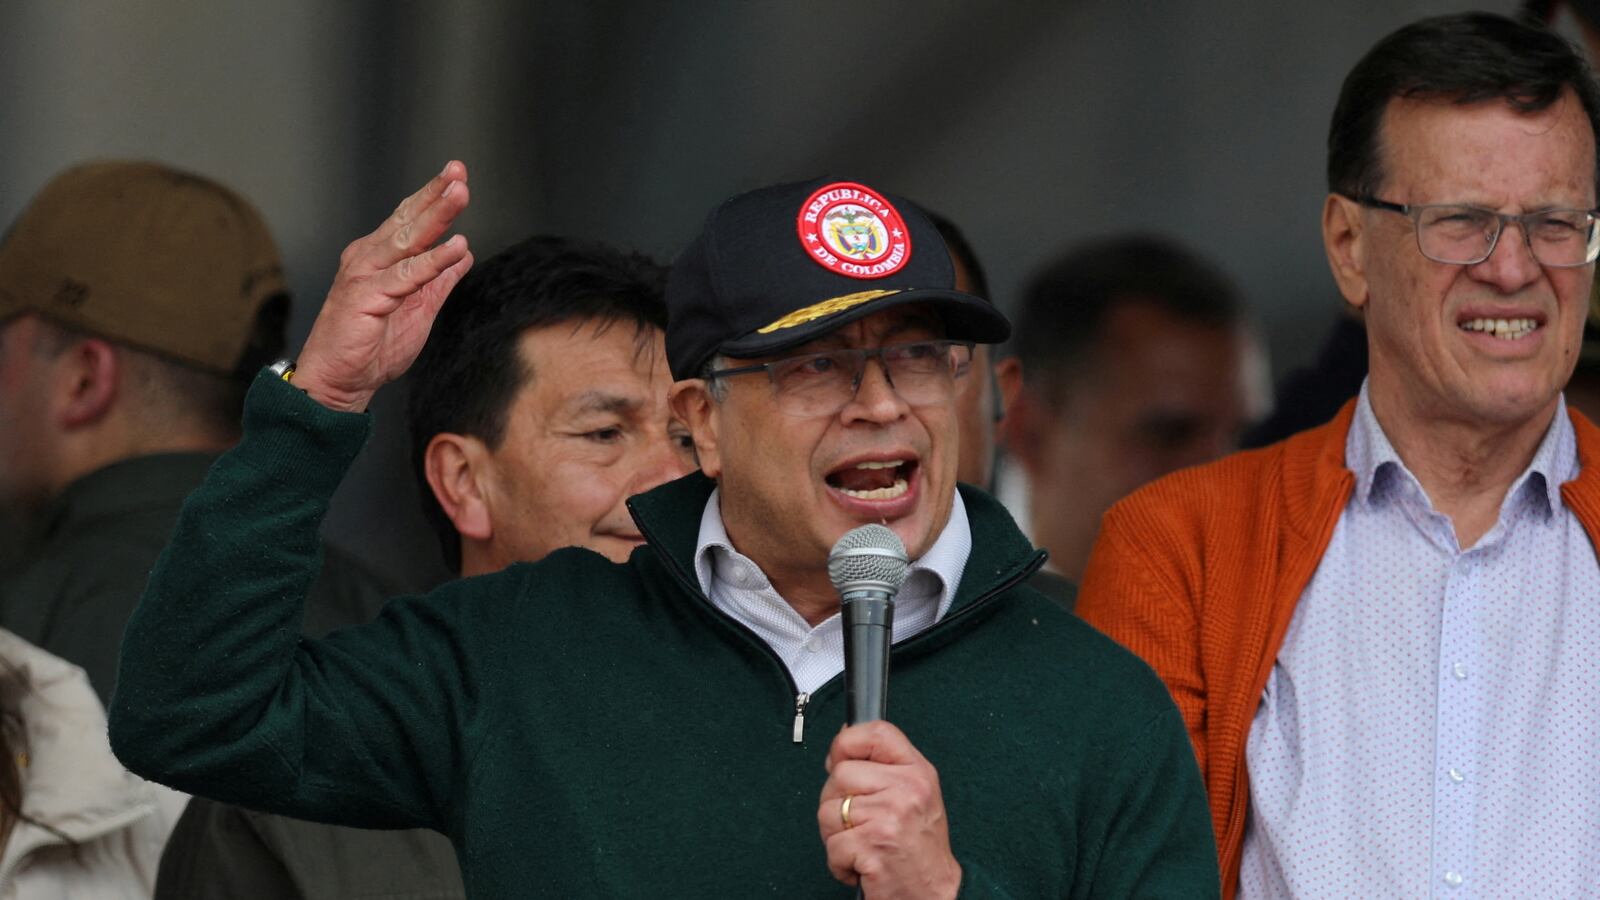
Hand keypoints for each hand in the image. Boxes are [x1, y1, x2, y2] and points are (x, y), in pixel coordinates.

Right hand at [295, 161, 474, 411]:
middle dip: (435, 194)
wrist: (339, 382)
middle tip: (458, 171)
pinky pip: (406, 276)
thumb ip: (439, 281)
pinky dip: (432, 261)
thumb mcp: (418, 309)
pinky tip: (456, 248)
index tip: (457, 177)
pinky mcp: (367, 297)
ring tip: (460, 194)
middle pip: (408, 221)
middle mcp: (368, 258)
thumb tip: (463, 254)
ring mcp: (365, 275)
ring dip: (436, 216)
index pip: (410, 221)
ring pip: (407, 240)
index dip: (433, 198)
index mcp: (379, 258)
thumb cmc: (372, 348)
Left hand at [817, 721, 961, 899]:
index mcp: (917, 771)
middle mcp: (906, 789)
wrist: (934, 893)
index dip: (847, 743)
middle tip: (859, 823)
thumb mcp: (913, 794)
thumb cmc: (918, 846)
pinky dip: (839, 863)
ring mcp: (889, 817)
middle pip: (840, 774)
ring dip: (836, 836)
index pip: (875, 732)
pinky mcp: (873, 846)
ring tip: (862, 845)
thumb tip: (841, 744)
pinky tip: (862, 864)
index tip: (840, 760)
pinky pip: (832, 845)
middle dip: (837, 802)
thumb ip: (882, 767)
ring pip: (828, 811)